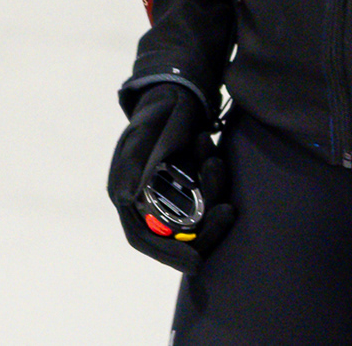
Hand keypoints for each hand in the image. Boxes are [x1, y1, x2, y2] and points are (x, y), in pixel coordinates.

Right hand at [107, 84, 235, 273]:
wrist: (179, 90)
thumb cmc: (159, 112)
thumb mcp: (146, 135)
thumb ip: (134, 165)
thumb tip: (124, 199)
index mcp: (126, 191)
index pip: (143, 238)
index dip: (167, 254)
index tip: (195, 262)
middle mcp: (145, 198)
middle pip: (175, 234)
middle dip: (204, 226)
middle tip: (227, 212)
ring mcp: (168, 192)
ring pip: (196, 217)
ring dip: (211, 192)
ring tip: (214, 161)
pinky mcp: (187, 184)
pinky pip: (206, 198)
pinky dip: (213, 179)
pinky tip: (210, 149)